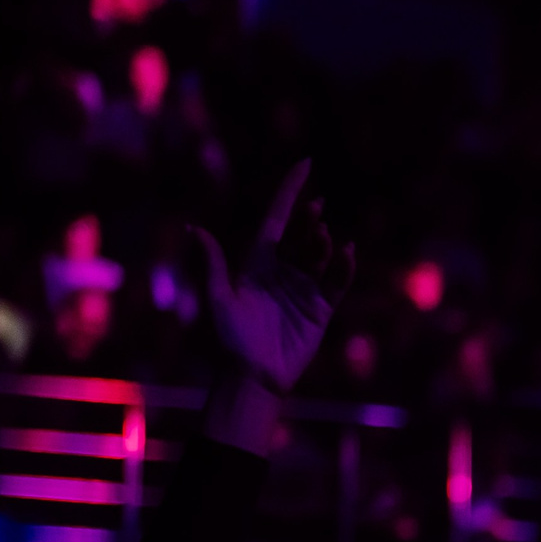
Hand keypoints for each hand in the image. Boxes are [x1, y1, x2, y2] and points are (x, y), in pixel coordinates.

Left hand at [191, 159, 355, 392]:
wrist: (251, 376)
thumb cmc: (229, 340)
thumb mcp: (218, 298)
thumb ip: (213, 263)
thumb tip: (193, 228)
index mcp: (256, 263)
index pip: (277, 219)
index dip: (290, 191)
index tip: (305, 164)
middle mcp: (282, 272)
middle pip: (301, 235)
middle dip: (309, 219)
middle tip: (316, 208)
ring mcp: (303, 289)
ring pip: (319, 256)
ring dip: (322, 244)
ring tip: (324, 238)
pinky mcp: (320, 309)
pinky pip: (336, 282)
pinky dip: (343, 267)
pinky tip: (347, 252)